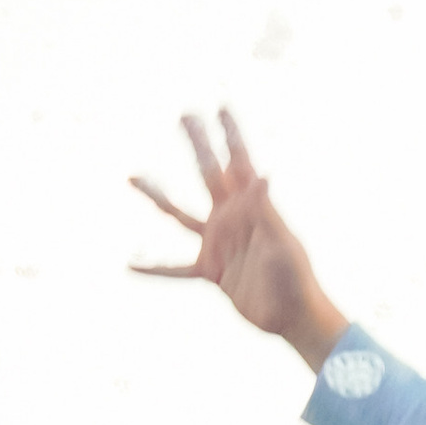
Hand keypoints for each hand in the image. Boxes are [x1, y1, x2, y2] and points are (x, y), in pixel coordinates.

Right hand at [130, 109, 350, 366]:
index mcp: (251, 208)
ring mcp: (218, 244)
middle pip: (208, 173)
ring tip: (132, 176)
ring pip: (179, 214)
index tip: (221, 107)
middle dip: (198, 143)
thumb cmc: (296, 280)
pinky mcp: (211, 272)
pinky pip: (174, 270)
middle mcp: (231, 219)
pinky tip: (129, 265)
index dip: (231, 134)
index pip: (239, 162)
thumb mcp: (281, 243)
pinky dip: (153, 267)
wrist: (295, 318)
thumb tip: (264, 173)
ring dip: (157, 195)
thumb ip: (266, 210)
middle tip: (184, 114)